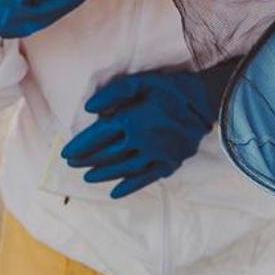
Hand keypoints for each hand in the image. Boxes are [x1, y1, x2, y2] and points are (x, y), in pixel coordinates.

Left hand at [62, 63, 232, 199]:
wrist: (209, 101)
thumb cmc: (171, 88)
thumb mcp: (141, 82)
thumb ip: (113, 93)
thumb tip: (89, 109)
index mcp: (131, 120)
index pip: (97, 136)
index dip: (79, 145)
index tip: (65, 153)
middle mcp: (141, 141)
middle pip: (106, 155)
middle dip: (86, 160)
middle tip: (71, 164)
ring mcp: (156, 155)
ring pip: (122, 169)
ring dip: (103, 174)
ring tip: (87, 177)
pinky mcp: (170, 163)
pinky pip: (145, 179)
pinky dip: (129, 187)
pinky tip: (115, 193)